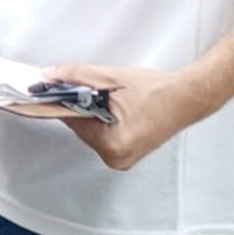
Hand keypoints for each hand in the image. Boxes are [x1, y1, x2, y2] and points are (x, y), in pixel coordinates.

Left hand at [43, 63, 206, 170]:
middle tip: (86, 87)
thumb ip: (76, 76)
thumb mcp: (110, 78)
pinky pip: (102, 134)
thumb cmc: (156, 90)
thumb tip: (48, 76)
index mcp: (112, 144)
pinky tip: (112, 106)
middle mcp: (116, 158)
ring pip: (90, 130)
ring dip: (90, 112)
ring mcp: (122, 158)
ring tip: (108, 97)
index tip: (46, 89)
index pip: (73, 120)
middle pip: (80, 127)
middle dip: (79, 105)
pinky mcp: (127, 153)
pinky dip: (101, 119)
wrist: (187, 97)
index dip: (61, 100)